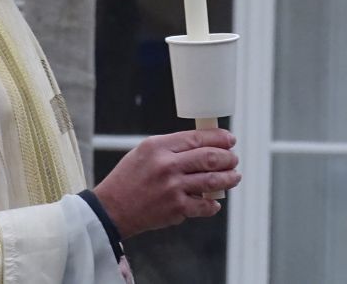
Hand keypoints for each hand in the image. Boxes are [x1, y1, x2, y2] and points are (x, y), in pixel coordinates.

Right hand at [93, 128, 240, 237]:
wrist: (111, 209)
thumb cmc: (129, 178)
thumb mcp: (144, 152)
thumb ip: (172, 147)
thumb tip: (203, 145)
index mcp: (159, 146)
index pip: (197, 137)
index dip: (219, 138)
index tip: (230, 140)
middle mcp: (167, 165)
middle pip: (210, 158)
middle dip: (228, 158)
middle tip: (234, 160)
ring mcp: (173, 188)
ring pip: (212, 180)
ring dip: (228, 179)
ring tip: (234, 177)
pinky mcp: (175, 208)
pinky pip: (204, 205)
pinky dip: (212, 204)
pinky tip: (215, 202)